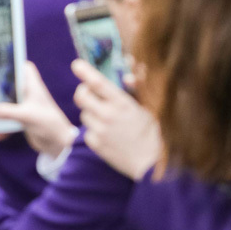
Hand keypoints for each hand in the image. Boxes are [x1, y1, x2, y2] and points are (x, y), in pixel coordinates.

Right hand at [0, 62, 75, 156]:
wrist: (59, 145)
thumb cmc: (50, 124)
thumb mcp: (27, 116)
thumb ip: (6, 112)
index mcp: (33, 87)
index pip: (25, 68)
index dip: (14, 63)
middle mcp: (29, 95)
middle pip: (10, 86)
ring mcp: (25, 107)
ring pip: (6, 103)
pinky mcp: (22, 119)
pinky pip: (7, 119)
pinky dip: (1, 126)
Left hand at [74, 59, 161, 179]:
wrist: (151, 165)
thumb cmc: (154, 133)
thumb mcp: (150, 108)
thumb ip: (137, 90)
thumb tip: (128, 75)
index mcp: (122, 104)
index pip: (98, 83)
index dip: (85, 72)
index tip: (77, 65)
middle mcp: (107, 116)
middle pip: (81, 96)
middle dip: (83, 91)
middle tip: (90, 92)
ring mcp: (99, 131)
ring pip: (84, 113)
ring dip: (91, 111)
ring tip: (108, 118)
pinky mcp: (94, 144)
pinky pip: (87, 130)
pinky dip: (94, 129)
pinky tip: (108, 133)